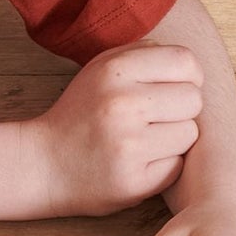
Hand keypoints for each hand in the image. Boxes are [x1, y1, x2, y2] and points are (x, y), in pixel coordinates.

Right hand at [30, 43, 203, 215]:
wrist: (42, 164)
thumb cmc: (81, 113)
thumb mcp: (99, 70)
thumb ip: (141, 54)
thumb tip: (188, 63)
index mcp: (115, 71)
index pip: (185, 61)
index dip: (189, 76)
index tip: (176, 88)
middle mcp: (122, 104)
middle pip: (193, 99)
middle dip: (181, 109)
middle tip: (156, 119)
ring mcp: (129, 145)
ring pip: (190, 134)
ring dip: (175, 139)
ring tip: (146, 141)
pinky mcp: (134, 182)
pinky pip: (177, 166)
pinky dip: (164, 165)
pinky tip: (140, 162)